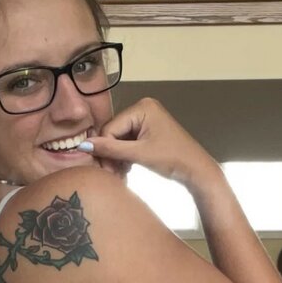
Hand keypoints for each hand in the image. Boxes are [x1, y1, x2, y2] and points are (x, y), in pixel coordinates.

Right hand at [87, 97, 216, 187]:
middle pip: (114, 133)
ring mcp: (146, 120)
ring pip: (119, 140)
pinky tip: (126, 170)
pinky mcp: (148, 132)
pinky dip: (125, 157)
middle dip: (111, 155)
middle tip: (111, 175)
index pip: (111, 127)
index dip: (105, 149)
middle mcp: (143, 108)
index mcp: (142, 107)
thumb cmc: (174, 159)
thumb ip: (111, 149)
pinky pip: (128, 142)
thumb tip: (84, 145)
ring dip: (117, 158)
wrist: (197, 170)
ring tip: (120, 175)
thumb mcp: (140, 154)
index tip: (105, 169)